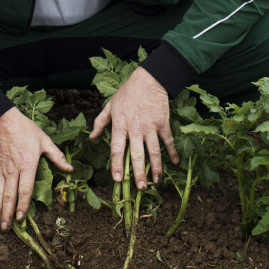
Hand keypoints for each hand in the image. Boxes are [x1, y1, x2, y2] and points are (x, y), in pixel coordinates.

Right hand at [0, 107, 70, 230]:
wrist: (2, 118)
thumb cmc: (26, 129)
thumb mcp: (45, 141)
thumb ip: (57, 156)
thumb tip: (70, 169)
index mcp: (28, 165)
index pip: (25, 190)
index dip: (23, 206)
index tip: (21, 218)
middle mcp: (13, 169)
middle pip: (10, 196)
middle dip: (8, 214)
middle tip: (7, 228)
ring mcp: (0, 168)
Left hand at [90, 66, 178, 189]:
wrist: (149, 79)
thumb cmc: (127, 92)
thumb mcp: (110, 105)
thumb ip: (100, 122)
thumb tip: (92, 138)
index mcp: (120, 125)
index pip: (117, 149)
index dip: (117, 165)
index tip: (117, 180)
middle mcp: (135, 128)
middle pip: (137, 154)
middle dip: (139, 173)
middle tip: (141, 188)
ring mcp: (150, 126)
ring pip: (154, 151)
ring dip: (157, 167)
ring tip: (157, 182)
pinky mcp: (163, 123)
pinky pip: (168, 140)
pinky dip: (172, 151)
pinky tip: (175, 162)